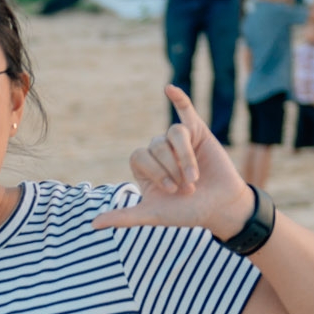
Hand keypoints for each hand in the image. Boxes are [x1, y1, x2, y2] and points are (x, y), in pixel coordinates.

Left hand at [93, 87, 254, 239]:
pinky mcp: (198, 132)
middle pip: (156, 145)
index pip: (138, 156)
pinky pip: (186, 110)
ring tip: (194, 178)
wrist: (220, 208)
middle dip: (172, 169)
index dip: (154, 171)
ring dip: (184, 157)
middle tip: (187, 189)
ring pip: (174, 134)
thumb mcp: (153, 215)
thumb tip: (93, 225)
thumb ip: (124, 217)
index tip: (170, 191)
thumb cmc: (186, 212)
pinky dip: (179, 98)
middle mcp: (158, 152)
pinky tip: (169, 89)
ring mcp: (178, 141)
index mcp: (144, 168)